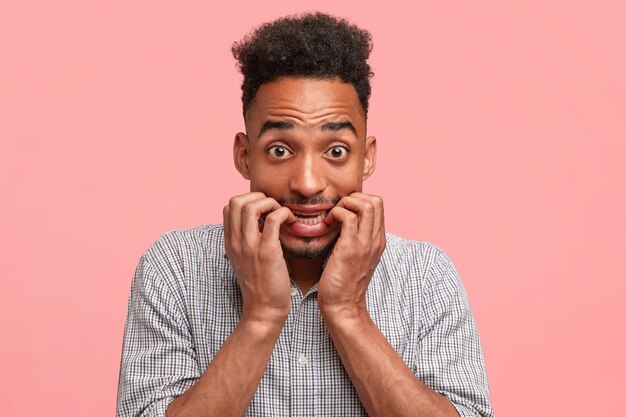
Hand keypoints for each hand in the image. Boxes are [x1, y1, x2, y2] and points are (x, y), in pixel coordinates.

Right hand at [223, 192, 295, 323]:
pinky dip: (284, 213)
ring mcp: (249, 246)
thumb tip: (258, 223)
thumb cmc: (260, 285)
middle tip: (273, 209)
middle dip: (257, 197)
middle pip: (236, 201)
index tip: (264, 211)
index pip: (228, 207)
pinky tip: (291, 222)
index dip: (247, 201)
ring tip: (282, 214)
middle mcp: (236, 241)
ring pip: (251, 205)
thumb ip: (246, 241)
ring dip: (270, 203)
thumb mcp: (244, 260)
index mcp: (230, 242)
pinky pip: (273, 219)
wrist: (263, 310)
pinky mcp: (267, 251)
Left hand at [317, 192, 385, 317]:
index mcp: (378, 241)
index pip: (378, 206)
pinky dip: (335, 213)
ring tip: (333, 217)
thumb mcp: (355, 257)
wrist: (343, 307)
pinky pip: (348, 216)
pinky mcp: (351, 248)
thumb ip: (354, 239)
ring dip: (345, 203)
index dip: (359, 201)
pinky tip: (326, 225)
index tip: (343, 211)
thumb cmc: (343, 283)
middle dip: (354, 198)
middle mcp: (376, 239)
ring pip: (366, 204)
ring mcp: (366, 243)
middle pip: (376, 200)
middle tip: (338, 211)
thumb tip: (341, 223)